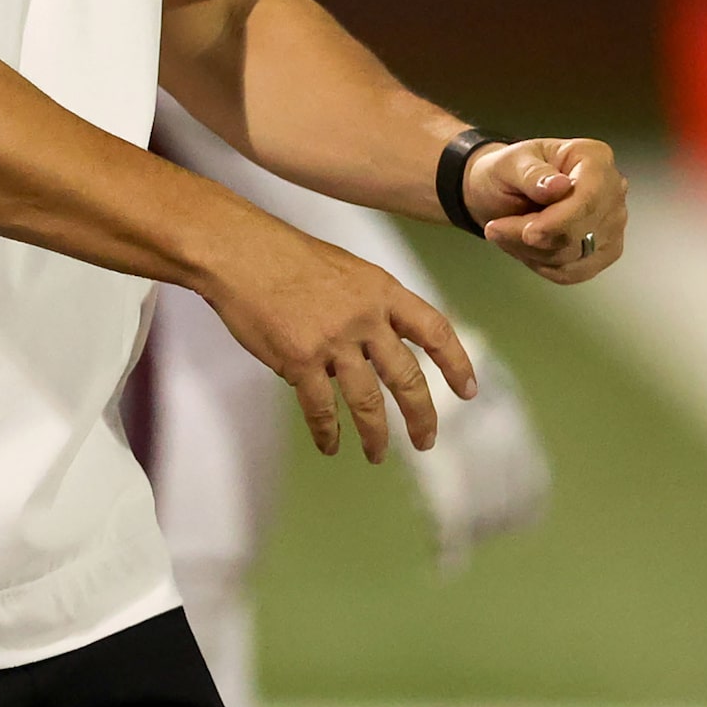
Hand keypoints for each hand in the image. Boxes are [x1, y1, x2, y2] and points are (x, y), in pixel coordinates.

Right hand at [202, 214, 477, 462]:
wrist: (238, 251)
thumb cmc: (284, 255)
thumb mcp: (344, 269)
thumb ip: (369, 306)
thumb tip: (376, 351)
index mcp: (381, 290)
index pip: (434, 330)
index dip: (456, 363)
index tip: (468, 392)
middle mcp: (365, 317)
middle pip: (407, 378)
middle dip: (421, 416)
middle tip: (425, 441)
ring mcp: (333, 340)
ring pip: (367, 402)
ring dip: (375, 435)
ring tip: (377, 454)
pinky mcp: (299, 360)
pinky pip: (321, 408)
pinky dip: (327, 432)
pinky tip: (330, 444)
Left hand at [463, 137, 628, 282]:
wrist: (503, 191)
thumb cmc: (508, 171)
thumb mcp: (508, 163)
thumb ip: (531, 173)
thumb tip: (559, 185)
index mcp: (595, 158)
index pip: (590, 198)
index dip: (559, 221)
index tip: (529, 233)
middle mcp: (612, 191)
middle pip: (582, 232)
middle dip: (534, 236)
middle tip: (498, 228)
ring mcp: (612, 223)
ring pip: (575, 256)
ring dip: (531, 251)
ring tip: (507, 231)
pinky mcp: (603, 251)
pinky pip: (574, 272)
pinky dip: (542, 265)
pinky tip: (523, 247)